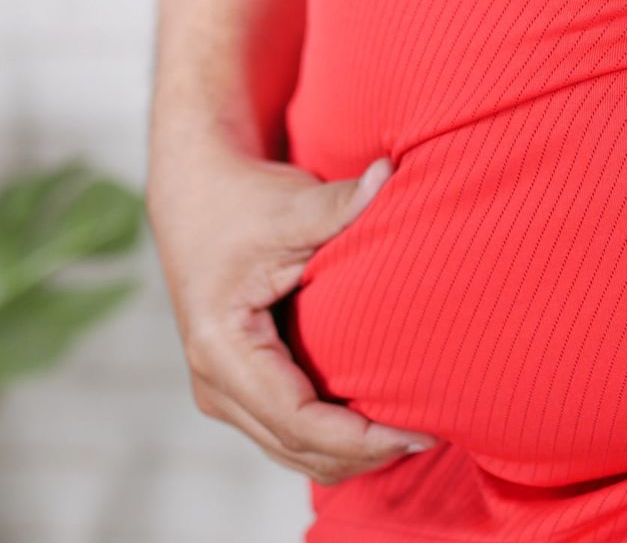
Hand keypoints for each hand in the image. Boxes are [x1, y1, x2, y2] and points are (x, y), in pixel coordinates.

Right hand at [148, 151, 436, 484]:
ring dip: (351, 452)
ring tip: (412, 431)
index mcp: (220, 348)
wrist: (196, 196)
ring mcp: (222, 392)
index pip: (299, 420)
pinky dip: (334, 438)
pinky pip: (289, 434)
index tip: (419, 432)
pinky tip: (381, 419)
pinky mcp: (238, 389)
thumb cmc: (241, 200)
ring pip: (294, 452)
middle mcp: (214, 382)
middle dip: (365, 453)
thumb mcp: (289, 205)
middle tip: (430, 434)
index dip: (362, 438)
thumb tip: (390, 174)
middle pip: (298, 449)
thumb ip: (341, 203)